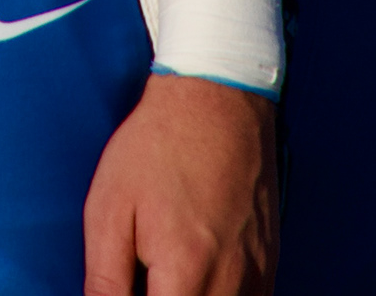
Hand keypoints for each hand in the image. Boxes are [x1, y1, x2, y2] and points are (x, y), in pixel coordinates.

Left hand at [85, 72, 276, 295]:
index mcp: (185, 271)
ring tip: (168, 272)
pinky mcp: (270, 265)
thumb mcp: (110, 207)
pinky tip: (196, 276)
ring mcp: (257, 275)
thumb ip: (105, 280)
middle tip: (147, 274)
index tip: (130, 286)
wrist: (216, 98)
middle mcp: (230, 282)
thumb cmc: (158, 147)